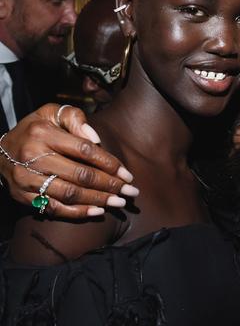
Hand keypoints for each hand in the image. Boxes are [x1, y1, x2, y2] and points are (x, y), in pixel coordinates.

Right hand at [0, 104, 138, 218]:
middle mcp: (33, 157)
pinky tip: (98, 212)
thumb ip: (75, 118)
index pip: (84, 150)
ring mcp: (27, 179)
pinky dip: (78, 212)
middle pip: (80, 175)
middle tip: (130, 193)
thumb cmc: (34, 130)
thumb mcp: (50, 113)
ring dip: (98, 200)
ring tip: (119, 203)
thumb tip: (96, 138)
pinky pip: (55, 208)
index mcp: (43, 134)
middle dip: (109, 185)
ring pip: (70, 194)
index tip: (128, 175)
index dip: (109, 164)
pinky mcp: (24, 196)